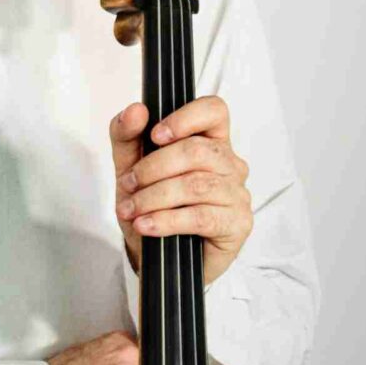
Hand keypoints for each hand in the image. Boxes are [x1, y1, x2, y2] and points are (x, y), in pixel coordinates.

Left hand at [111, 95, 251, 284]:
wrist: (155, 253)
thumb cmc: (151, 206)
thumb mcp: (130, 168)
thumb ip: (127, 136)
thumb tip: (135, 110)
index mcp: (210, 141)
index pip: (214, 111)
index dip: (186, 118)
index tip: (156, 135)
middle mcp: (230, 164)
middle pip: (198, 151)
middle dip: (153, 168)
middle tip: (128, 184)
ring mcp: (237, 194)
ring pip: (197, 185)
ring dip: (154, 197)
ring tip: (132, 210)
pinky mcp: (237, 224)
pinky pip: (201, 217)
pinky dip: (166, 220)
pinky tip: (146, 225)